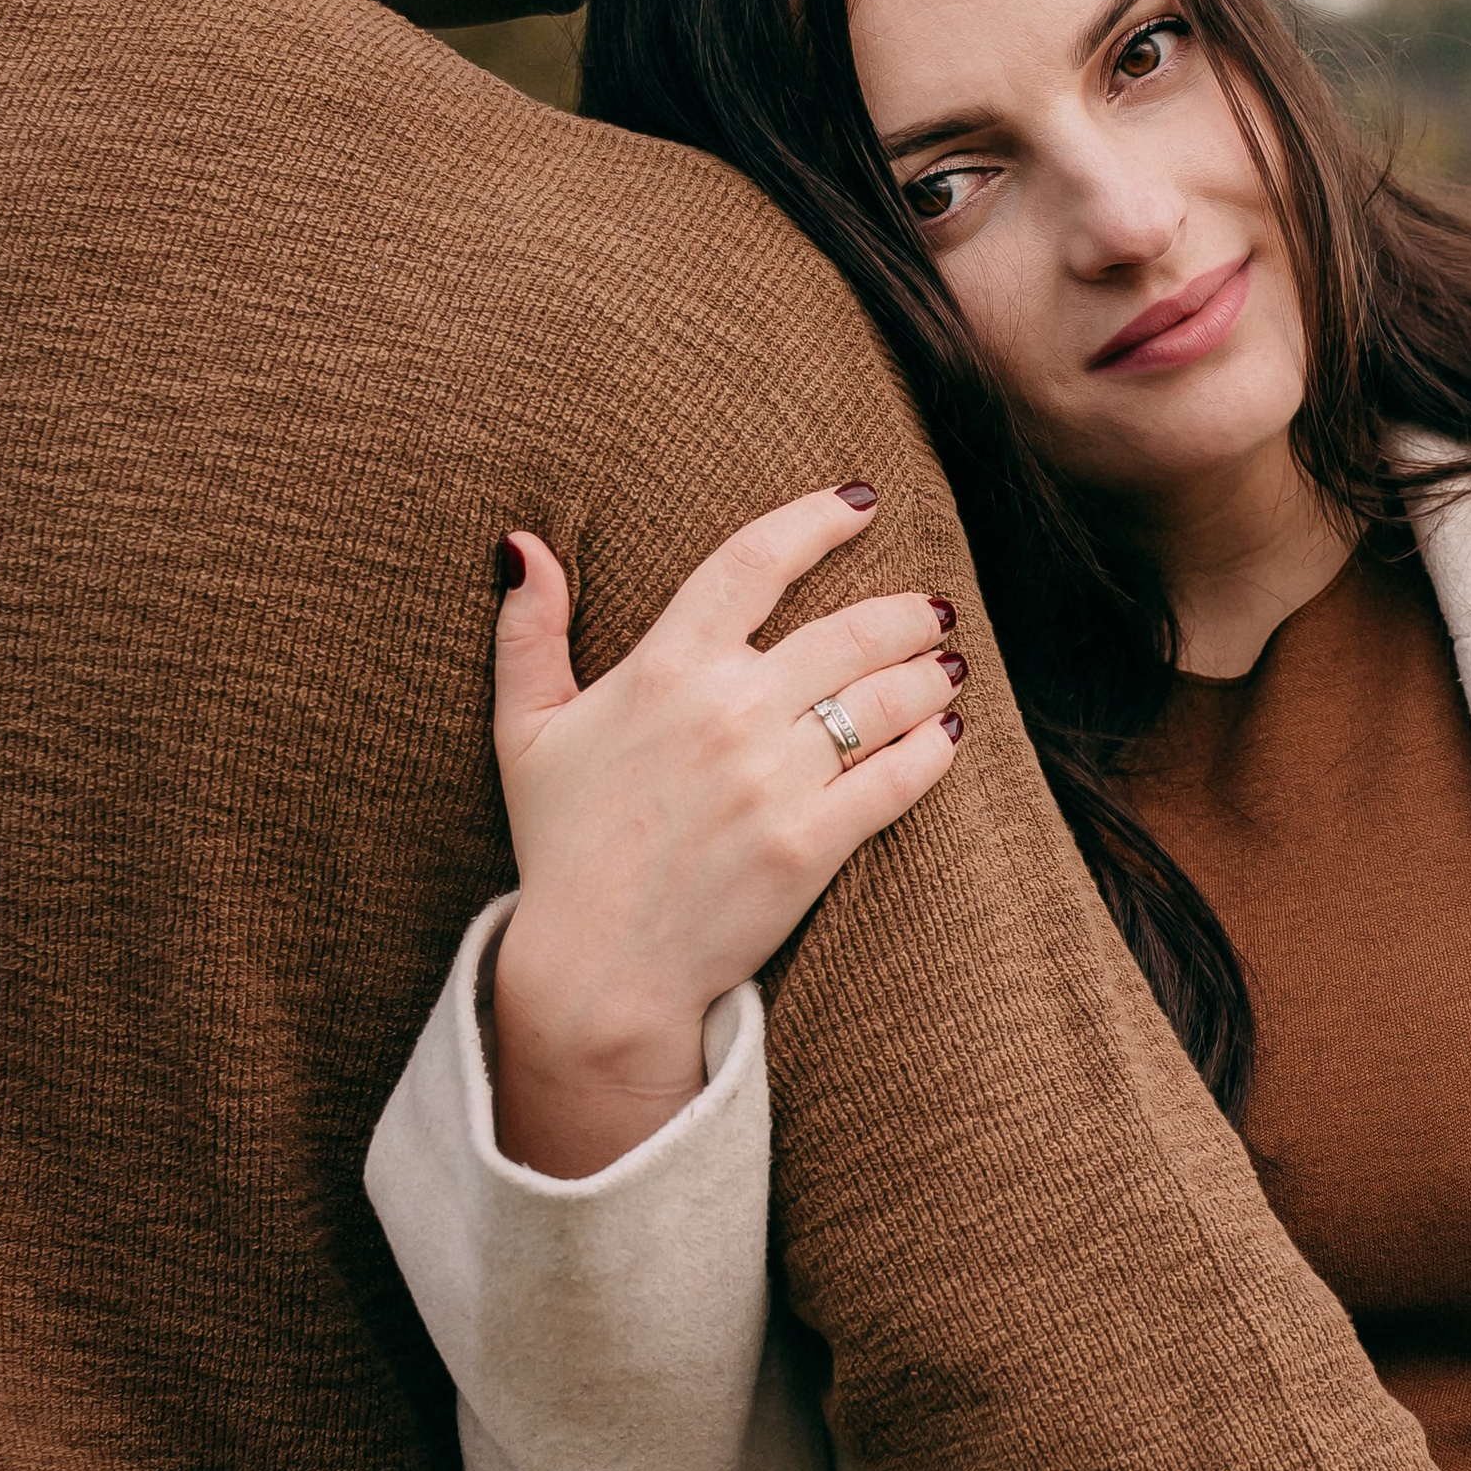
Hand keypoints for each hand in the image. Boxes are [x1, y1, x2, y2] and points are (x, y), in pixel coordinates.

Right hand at [488, 484, 966, 1177]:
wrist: (597, 968)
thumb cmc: (563, 846)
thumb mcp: (525, 731)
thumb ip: (528, 633)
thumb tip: (521, 545)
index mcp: (665, 668)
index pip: (753, 561)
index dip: (815, 522)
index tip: (861, 502)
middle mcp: (727, 711)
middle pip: (849, 632)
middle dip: (907, 612)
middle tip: (934, 608)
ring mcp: (775, 778)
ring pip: (885, 700)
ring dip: (930, 675)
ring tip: (949, 666)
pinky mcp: (812, 842)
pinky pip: (897, 779)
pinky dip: (933, 751)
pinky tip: (948, 734)